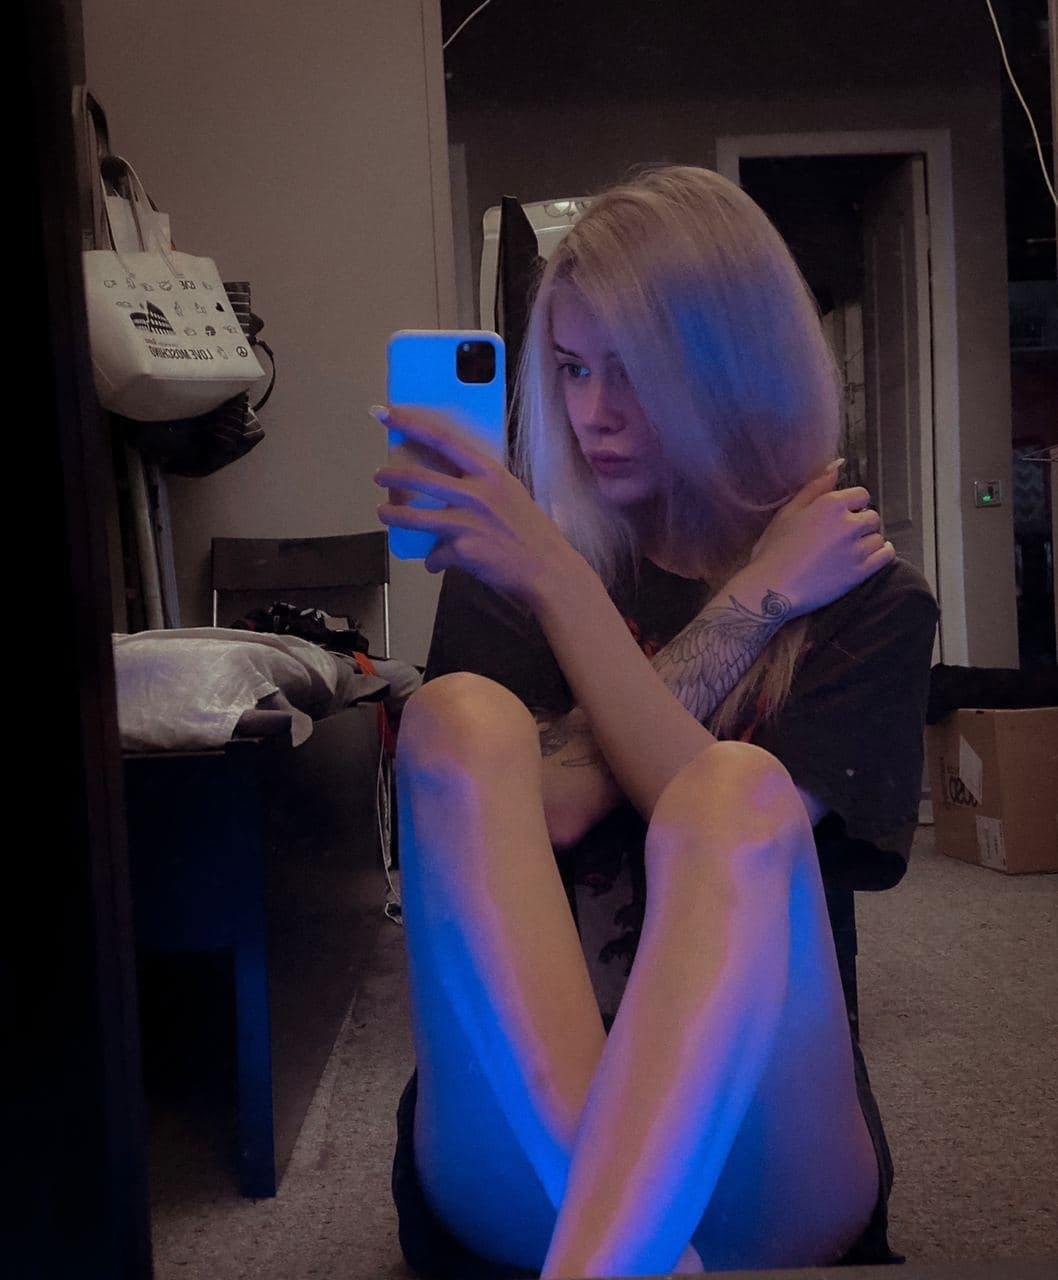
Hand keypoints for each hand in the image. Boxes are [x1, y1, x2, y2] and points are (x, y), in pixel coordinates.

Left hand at [371, 404, 579, 605]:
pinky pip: (436, 554)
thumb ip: (482, 484)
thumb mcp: (510, 494)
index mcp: (489, 473)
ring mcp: (467, 522)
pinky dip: (435, 560)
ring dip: (393, 514)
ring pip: (415, 517)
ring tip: (383, 513)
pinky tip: (438, 564)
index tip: (387, 413)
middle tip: (379, 475)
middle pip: (420, 478)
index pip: (443, 439)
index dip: (410, 423)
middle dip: (392, 476)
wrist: (547, 569)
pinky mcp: (461, 550)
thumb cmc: (531, 532)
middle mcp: (476, 493)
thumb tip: (453, 481)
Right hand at [747, 461, 894, 615]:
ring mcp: (856, 549)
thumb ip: (814, 488)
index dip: (853, 505)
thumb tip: (836, 467)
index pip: (861, 495)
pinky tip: (872, 555)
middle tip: (845, 536)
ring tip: (852, 550)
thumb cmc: (774, 549)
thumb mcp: (788, 512)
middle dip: (861, 524)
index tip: (842, 515)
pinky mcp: (860, 572)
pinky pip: (885, 556)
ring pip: (878, 537)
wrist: (772, 587)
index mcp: (830, 505)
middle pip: (872, 517)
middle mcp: (848, 524)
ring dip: (869, 540)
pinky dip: (882, 553)